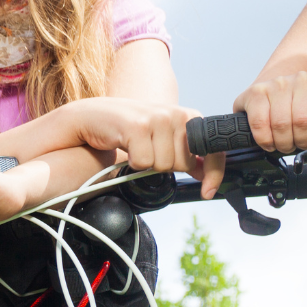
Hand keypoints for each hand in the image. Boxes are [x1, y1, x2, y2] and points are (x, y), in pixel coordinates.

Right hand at [62, 97, 202, 173]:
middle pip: (183, 165)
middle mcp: (177, 114)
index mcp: (189, 116)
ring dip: (147, 165)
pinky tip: (125, 146)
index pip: (213, 150)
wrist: (92, 115)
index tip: (208, 192)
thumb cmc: (129, 128)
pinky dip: (133, 163)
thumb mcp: (163, 137)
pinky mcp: (137, 126)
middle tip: (149, 151)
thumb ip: (185, 153)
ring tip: (136, 147)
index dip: (214, 174)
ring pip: (164, 165)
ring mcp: (157, 119)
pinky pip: (144, 162)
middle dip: (165, 167)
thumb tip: (206, 174)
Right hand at [235, 71, 306, 153]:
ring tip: (285, 145)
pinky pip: (260, 123)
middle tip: (300, 145)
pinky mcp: (256, 92)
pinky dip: (265, 139)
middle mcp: (301, 80)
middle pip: (303, 120)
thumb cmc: (301, 108)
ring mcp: (277, 84)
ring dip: (283, 143)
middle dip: (302, 141)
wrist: (276, 92)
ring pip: (281, 124)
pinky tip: (269, 143)